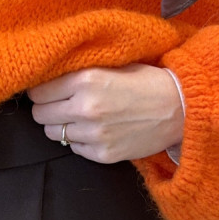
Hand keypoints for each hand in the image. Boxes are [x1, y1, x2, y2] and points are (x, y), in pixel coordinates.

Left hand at [27, 64, 184, 164]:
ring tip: (79, 117)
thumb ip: (80, 71)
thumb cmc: (147, 81)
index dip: (41, 90)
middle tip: (60, 104)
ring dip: (61, 125)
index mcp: (86, 80)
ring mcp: (94, 134)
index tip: (47, 90)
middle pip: (40, 114)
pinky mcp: (103, 154)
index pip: (39, 91)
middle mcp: (86, 108)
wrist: (180, 108)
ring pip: (53, 134)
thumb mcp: (112, 65)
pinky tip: (94, 130)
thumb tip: (49, 76)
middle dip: (47, 109)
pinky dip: (79, 140)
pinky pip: (73, 148)